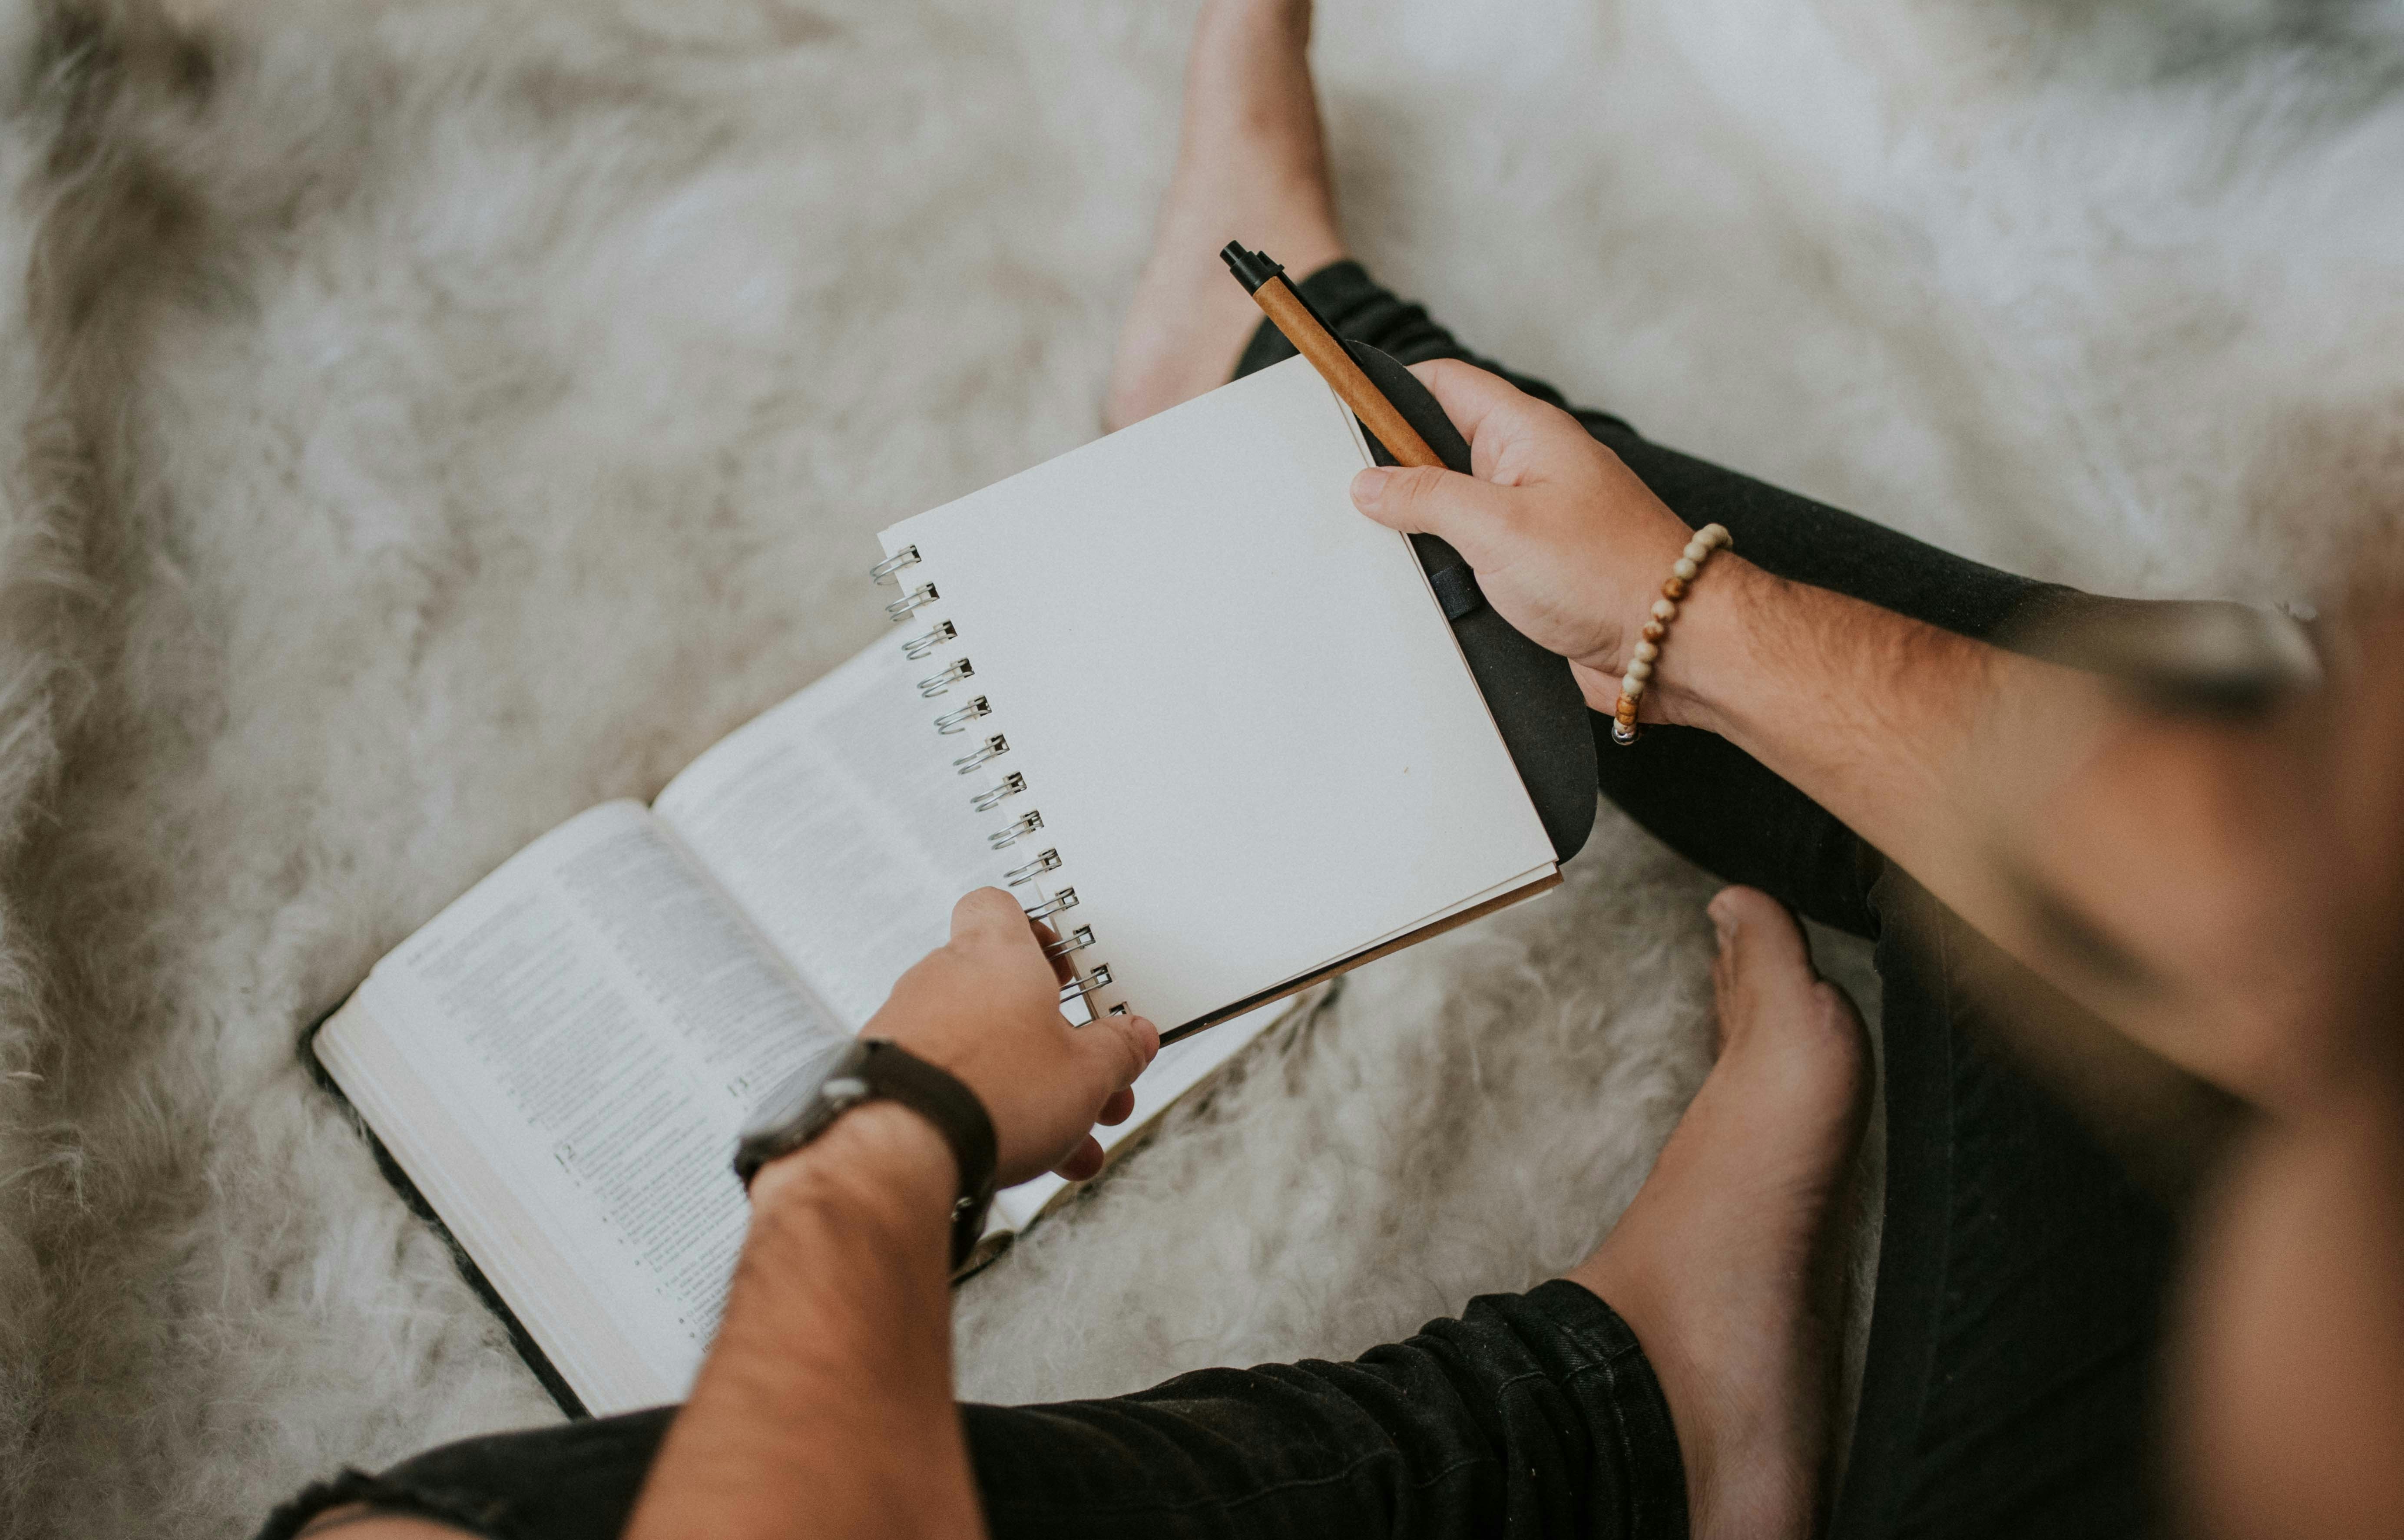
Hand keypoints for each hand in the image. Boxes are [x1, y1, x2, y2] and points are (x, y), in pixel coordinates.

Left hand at [862, 887, 1158, 1185]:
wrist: (900, 1149)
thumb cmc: (990, 1092)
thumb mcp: (1087, 1073)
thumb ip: (1117, 1050)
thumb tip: (1133, 1039)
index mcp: (997, 955)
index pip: (1001, 907)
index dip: (1035, 933)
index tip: (1062, 965)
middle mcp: (945, 978)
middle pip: (1007, 998)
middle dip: (1056, 1045)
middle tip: (1090, 1080)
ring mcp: (910, 1025)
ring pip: (985, 1050)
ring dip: (1030, 1090)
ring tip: (1071, 1142)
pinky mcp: (889, 1073)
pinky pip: (950, 1083)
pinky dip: (986, 1111)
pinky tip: (1022, 1156)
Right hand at [1347, 359, 1706, 714]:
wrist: (1674, 644)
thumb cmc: (1609, 573)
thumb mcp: (1498, 526)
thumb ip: (1425, 498)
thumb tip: (1369, 483)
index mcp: (1524, 433)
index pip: (1443, 384)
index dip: (1389, 389)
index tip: (1339, 407)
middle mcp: (1528, 470)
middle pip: (1438, 450)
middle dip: (1393, 474)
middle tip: (1352, 497)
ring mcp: (1530, 522)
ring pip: (1451, 513)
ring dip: (1421, 534)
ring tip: (1388, 551)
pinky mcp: (1532, 573)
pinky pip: (1472, 561)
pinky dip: (1446, 574)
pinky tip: (1426, 592)